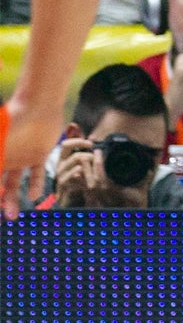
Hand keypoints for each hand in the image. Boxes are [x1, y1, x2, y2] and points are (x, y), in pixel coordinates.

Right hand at [1, 97, 62, 218]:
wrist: (38, 105)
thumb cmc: (12, 119)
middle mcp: (5, 158)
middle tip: (0, 217)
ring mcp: (21, 157)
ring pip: (13, 184)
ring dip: (11, 199)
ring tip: (13, 215)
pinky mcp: (39, 155)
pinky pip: (37, 174)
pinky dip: (36, 185)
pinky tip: (35, 196)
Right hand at [53, 136, 99, 206]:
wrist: (70, 198)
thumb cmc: (78, 179)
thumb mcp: (82, 164)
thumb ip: (86, 151)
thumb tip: (93, 137)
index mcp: (63, 158)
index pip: (66, 144)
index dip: (78, 141)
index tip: (91, 143)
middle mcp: (60, 164)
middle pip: (71, 150)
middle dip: (88, 154)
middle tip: (95, 159)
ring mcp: (61, 173)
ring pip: (77, 159)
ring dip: (89, 161)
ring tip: (94, 167)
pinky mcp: (63, 182)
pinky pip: (74, 172)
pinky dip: (83, 170)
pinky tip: (86, 173)